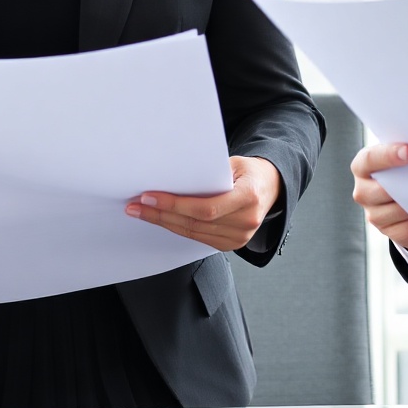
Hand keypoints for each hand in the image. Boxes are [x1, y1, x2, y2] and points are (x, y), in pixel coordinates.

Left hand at [127, 156, 281, 252]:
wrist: (271, 187)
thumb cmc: (250, 172)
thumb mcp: (234, 163)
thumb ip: (207, 174)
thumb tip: (171, 179)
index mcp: (249, 198)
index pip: (205, 208)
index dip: (174, 205)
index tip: (149, 197)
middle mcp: (246, 222)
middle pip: (194, 223)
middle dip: (161, 214)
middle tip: (135, 205)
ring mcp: (240, 237)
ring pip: (193, 233)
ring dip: (164, 222)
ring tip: (141, 212)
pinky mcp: (232, 244)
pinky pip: (198, 238)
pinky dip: (178, 228)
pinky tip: (161, 219)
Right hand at [350, 141, 407, 261]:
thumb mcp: (405, 158)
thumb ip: (406, 152)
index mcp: (363, 167)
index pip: (369, 159)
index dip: (388, 155)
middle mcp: (363, 191)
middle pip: (381, 189)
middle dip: (406, 182)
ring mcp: (373, 213)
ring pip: (396, 209)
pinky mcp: (387, 231)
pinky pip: (406, 228)